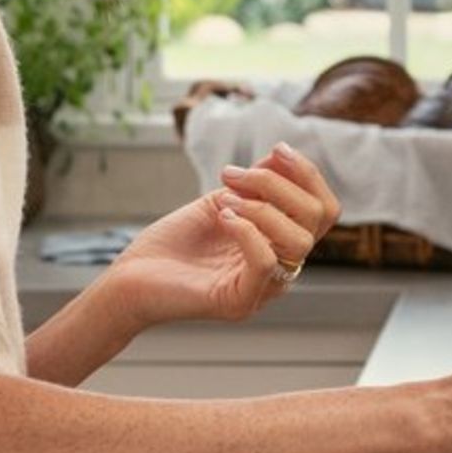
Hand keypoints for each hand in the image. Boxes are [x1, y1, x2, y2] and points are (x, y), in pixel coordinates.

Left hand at [105, 143, 340, 327]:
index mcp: (281, 243)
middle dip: (280, 183)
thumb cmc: (172, 244)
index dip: (307, 174)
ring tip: (224, 198)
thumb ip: (255, 184)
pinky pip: (265, 262)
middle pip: (318, 219)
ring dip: (262, 206)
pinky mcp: (239, 303)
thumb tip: (280, 155)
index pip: (323, 209)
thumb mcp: (222, 200)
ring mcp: (263, 289)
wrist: (128, 280)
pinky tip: (221, 216)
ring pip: (299, 241)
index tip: (276, 149)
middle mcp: (281, 267)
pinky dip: (247, 230)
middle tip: (234, 174)